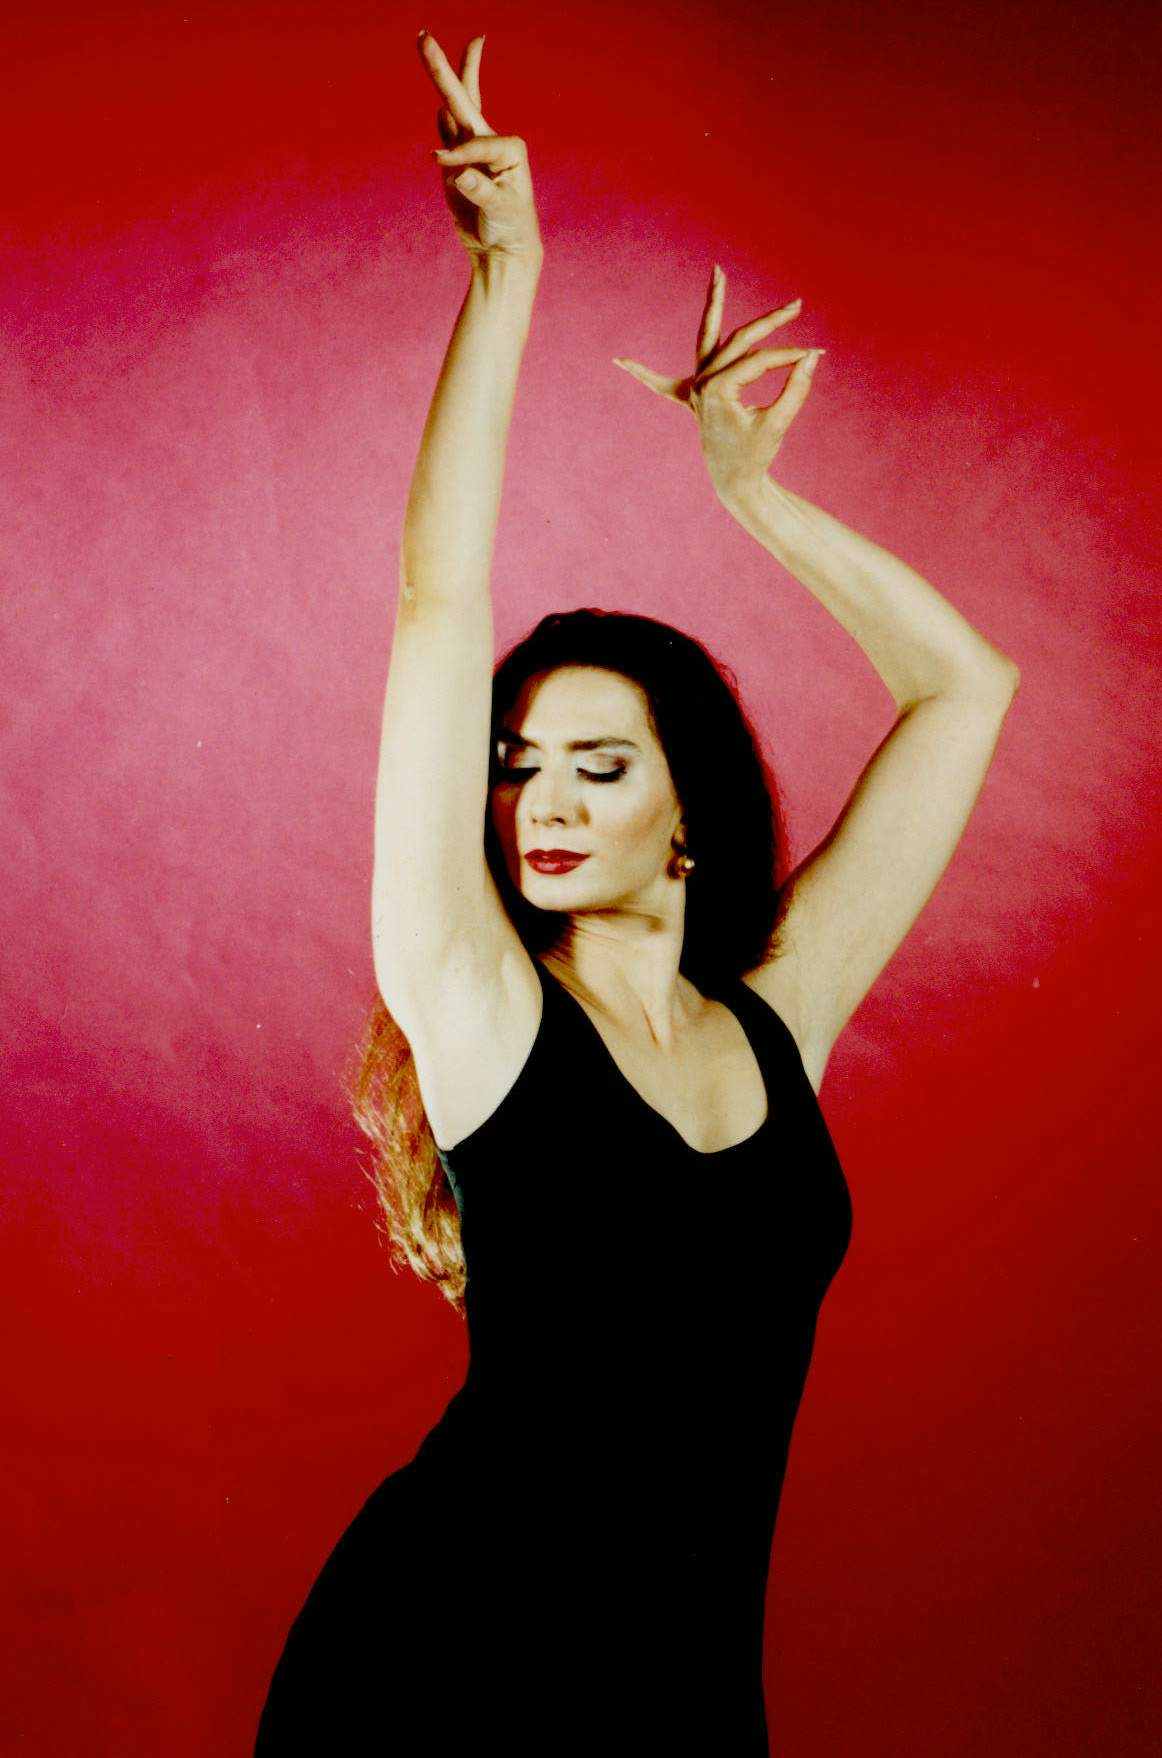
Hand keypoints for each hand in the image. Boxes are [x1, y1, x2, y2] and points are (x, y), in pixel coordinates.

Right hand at [417, 30, 543, 267]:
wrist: (502, 252)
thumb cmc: (510, 231)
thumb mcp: (501, 212)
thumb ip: (482, 192)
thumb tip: (459, 174)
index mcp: (509, 148)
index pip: (477, 141)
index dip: (464, 157)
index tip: (454, 174)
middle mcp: (491, 143)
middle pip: (465, 99)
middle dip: (446, 69)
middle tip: (424, 35)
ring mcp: (472, 152)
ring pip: (454, 110)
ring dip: (443, 80)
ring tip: (427, 44)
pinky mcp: (456, 167)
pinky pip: (445, 135)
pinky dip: (441, 119)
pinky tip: (440, 105)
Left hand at [613, 265, 823, 496]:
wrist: (735, 483)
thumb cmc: (756, 455)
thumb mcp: (777, 423)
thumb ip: (795, 390)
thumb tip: (813, 358)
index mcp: (717, 391)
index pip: (759, 361)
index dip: (789, 358)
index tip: (815, 357)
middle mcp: (701, 385)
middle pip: (738, 341)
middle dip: (769, 322)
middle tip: (797, 305)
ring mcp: (694, 390)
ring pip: (707, 340)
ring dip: (712, 307)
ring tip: (717, 272)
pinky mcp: (693, 398)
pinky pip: (664, 385)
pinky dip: (643, 375)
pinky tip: (619, 361)